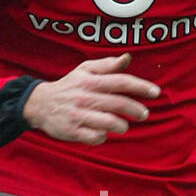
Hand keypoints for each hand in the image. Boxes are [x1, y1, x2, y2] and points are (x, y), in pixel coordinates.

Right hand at [23, 52, 159, 144]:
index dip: (141, 86)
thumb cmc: (69, 86)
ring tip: (123, 124)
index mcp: (90, 81)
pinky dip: (103, 136)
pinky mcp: (72, 131)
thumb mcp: (84, 70)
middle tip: (144, 114)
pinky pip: (96, 137)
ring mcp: (78, 115)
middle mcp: (85, 97)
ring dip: (122, 125)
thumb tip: (127, 58)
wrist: (39, 104)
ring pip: (110, 122)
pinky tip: (103, 132)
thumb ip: (107, 65)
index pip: (121, 82)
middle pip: (119, 103)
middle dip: (136, 110)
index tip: (156, 92)